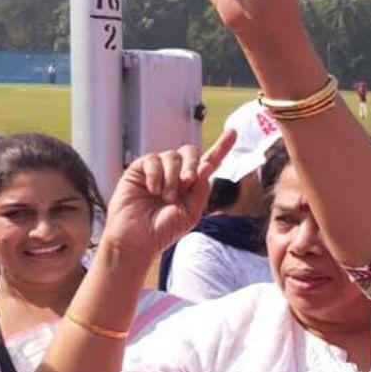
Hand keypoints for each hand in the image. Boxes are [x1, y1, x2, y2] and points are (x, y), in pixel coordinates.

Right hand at [101, 131, 236, 259]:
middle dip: (192, 164)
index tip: (233, 132)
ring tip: (165, 197)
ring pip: (172, 156)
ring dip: (172, 177)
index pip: (209, 161)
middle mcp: (176, 173)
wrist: (137, 240)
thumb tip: (206, 165)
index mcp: (192, 184)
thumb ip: (201, 189)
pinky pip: (152, 159)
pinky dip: (155, 174)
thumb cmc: (163, 229)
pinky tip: (152, 189)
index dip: (222, 146)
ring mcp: (157, 170)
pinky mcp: (139, 170)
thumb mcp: (191, 212)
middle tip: (187, 182)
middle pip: (191, 152)